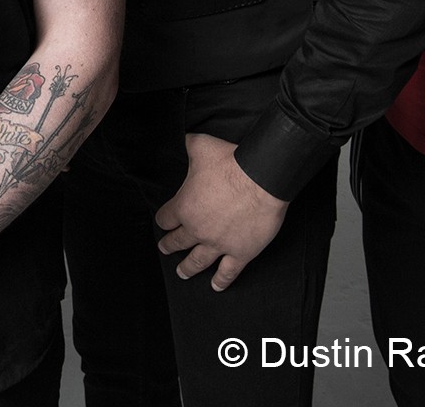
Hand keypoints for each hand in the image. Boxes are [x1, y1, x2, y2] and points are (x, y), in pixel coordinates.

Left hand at [153, 133, 287, 290]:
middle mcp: (197, 229)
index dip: (163, 219)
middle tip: (165, 248)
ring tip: (182, 272)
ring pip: (198, 261)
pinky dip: (221, 280)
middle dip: (170, 245)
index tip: (163, 221)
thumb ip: (189, 145)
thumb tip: (184, 137)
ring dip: (188, 268)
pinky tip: (216, 286)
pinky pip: (228, 272)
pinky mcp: (241, 253)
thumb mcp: (200, 146)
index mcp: (184, 206)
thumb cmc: (231, 161)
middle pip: (178, 242)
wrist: (261, 178)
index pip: (166, 218)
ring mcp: (218, 244)